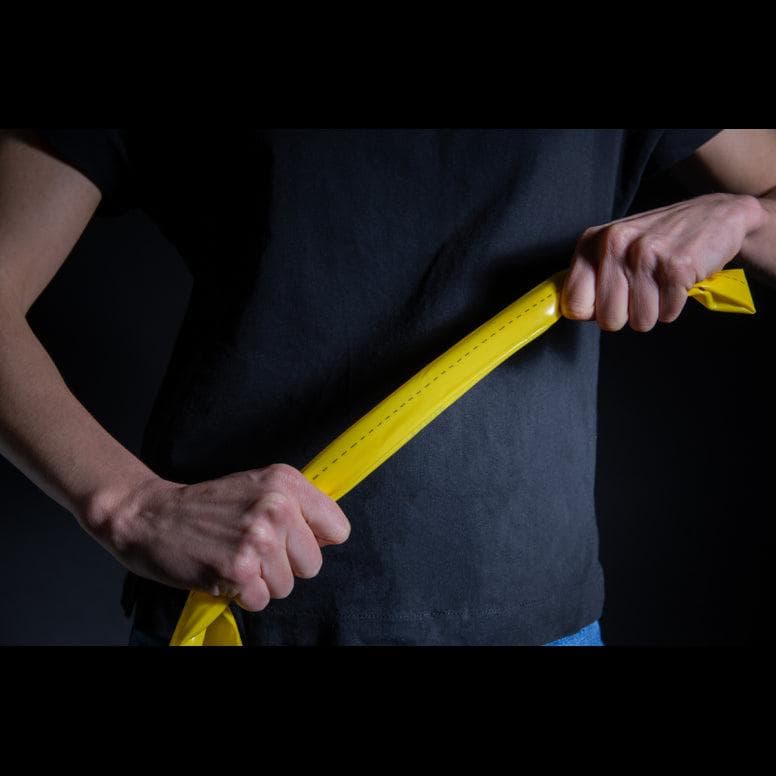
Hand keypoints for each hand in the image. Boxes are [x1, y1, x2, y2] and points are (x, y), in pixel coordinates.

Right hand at [95, 463, 350, 611]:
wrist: (150, 516)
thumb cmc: (206, 506)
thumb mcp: (257, 486)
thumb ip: (296, 506)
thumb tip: (330, 537)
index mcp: (286, 482)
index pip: (338, 528)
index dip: (315, 541)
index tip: (292, 540)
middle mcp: (277, 506)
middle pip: (313, 564)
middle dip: (286, 565)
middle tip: (253, 550)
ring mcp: (258, 538)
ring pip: (287, 585)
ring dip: (262, 581)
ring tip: (235, 558)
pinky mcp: (238, 569)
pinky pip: (261, 600)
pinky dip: (242, 595)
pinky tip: (223, 572)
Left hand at [560, 193, 763, 331]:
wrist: (716, 216)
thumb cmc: (658, 240)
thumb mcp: (615, 248)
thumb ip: (591, 277)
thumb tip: (575, 313)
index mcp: (591, 242)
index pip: (572, 304)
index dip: (593, 313)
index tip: (608, 302)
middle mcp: (614, 244)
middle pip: (607, 320)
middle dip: (627, 315)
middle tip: (642, 291)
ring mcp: (645, 254)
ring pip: (640, 321)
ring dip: (655, 310)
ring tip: (661, 283)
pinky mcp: (675, 267)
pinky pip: (667, 314)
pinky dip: (676, 305)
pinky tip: (679, 280)